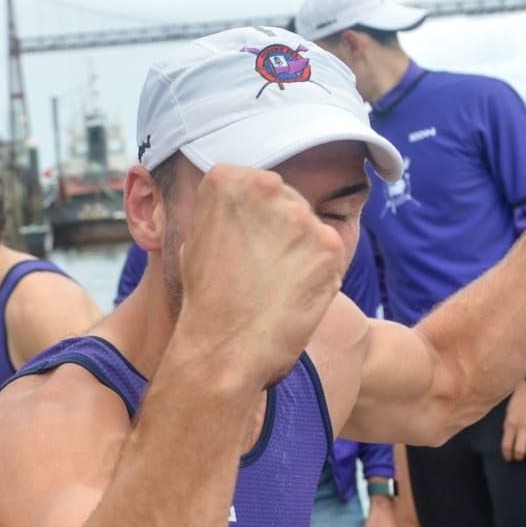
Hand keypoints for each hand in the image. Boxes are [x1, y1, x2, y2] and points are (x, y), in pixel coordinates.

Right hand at [170, 165, 344, 388]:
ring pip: (310, 227)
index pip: (257, 185)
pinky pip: (329, 252)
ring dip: (300, 252)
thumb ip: (224, 212)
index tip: (247, 241)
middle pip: (288, 201)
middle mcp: (266, 187)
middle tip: (263, 270)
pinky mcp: (329, 243)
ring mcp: (300, 215)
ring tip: (276, 286)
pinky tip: (294, 294)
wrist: (225, 347)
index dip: (255, 217)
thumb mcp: (196, 239)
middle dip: (282, 231)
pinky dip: (318, 273)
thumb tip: (245, 209)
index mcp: (226, 179)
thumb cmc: (206, 300)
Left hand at [501, 378, 525, 461]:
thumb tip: (510, 439)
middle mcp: (522, 425)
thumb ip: (510, 424)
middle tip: (519, 457)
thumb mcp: (509, 410)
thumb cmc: (519, 395)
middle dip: (519, 456)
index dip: (508, 455)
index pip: (507, 446)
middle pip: (520, 450)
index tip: (509, 458)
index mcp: (510, 422)